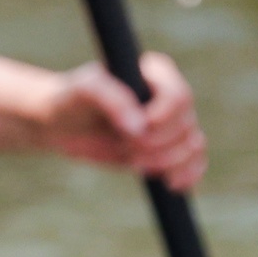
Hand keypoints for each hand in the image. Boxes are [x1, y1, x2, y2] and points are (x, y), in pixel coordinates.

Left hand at [38, 51, 204, 189]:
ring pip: (193, 145)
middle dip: (156, 144)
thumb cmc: (72, 98)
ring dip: (167, 162)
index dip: (161, 120)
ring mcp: (171, 124)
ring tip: (134, 162)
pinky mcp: (167, 149)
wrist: (62, 123)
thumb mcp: (85, 90)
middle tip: (124, 146)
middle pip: (186, 126)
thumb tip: (140, 128)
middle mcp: (169, 96)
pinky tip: (171, 183)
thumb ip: (113, 100)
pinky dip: (189, 174)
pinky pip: (195, 162)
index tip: (131, 131)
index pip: (179, 97)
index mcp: (156, 73)